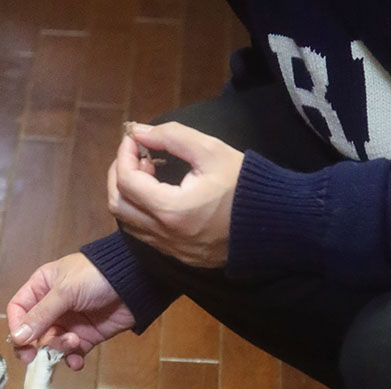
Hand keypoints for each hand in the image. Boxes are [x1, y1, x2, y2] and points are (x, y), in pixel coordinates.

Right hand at [6, 252, 135, 369]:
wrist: (135, 282)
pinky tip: (77, 361)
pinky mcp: (86, 336)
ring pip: (52, 344)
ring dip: (58, 349)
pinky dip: (72, 359)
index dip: (17, 326)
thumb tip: (17, 337)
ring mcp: (69, 322)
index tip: (21, 342)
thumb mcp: (65, 291)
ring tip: (73, 343)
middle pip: (32, 332)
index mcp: (42, 287)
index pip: (19, 309)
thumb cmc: (96, 276)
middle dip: (33, 346)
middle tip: (34, 359)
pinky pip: (72, 353)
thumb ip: (41, 315)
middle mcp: (52, 306)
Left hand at [108, 121, 243, 267]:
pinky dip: (140, 211)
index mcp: (170, 209)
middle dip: (119, 175)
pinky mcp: (176, 255)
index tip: (134, 139)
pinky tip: (157, 194)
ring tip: (147, 173)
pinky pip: (144, 234)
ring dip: (127, 195)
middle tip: (135, 155)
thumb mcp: (210, 151)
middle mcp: (164, 234)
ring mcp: (169, 248)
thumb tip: (138, 131)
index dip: (123, 155)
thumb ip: (171, 137)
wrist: (272, 223)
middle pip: (118, 205)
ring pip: (128, 223)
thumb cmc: (243, 184)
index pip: (126, 181)